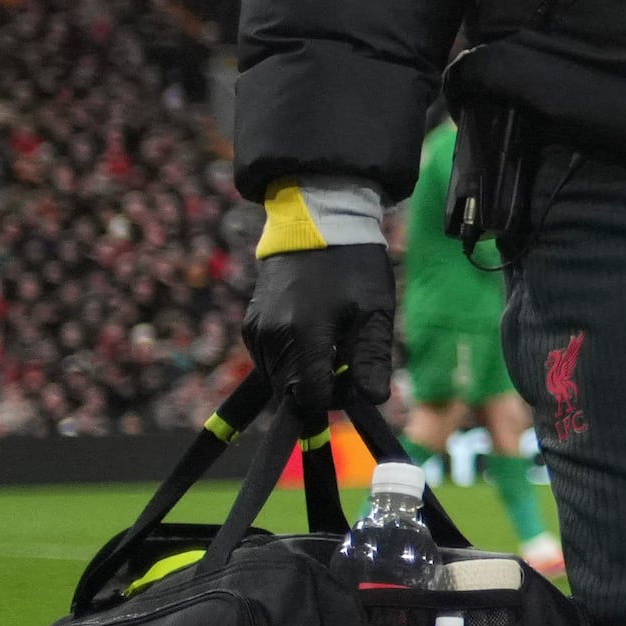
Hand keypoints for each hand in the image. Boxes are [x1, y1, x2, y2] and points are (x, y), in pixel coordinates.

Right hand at [244, 243, 397, 429]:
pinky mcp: (250, 327)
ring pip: (278, 380)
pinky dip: (291, 362)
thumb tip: (373, 399)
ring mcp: (256, 333)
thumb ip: (371, 359)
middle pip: (290, 392)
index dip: (336, 397)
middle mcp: (271, 338)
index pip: (310, 396)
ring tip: (333, 345)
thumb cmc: (353, 267)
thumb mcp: (374, 312)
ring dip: (304, 376)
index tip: (355, 381)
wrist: (314, 225)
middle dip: (320, 389)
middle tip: (347, 362)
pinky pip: (269, 362)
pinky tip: (314, 338)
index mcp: (303, 335)